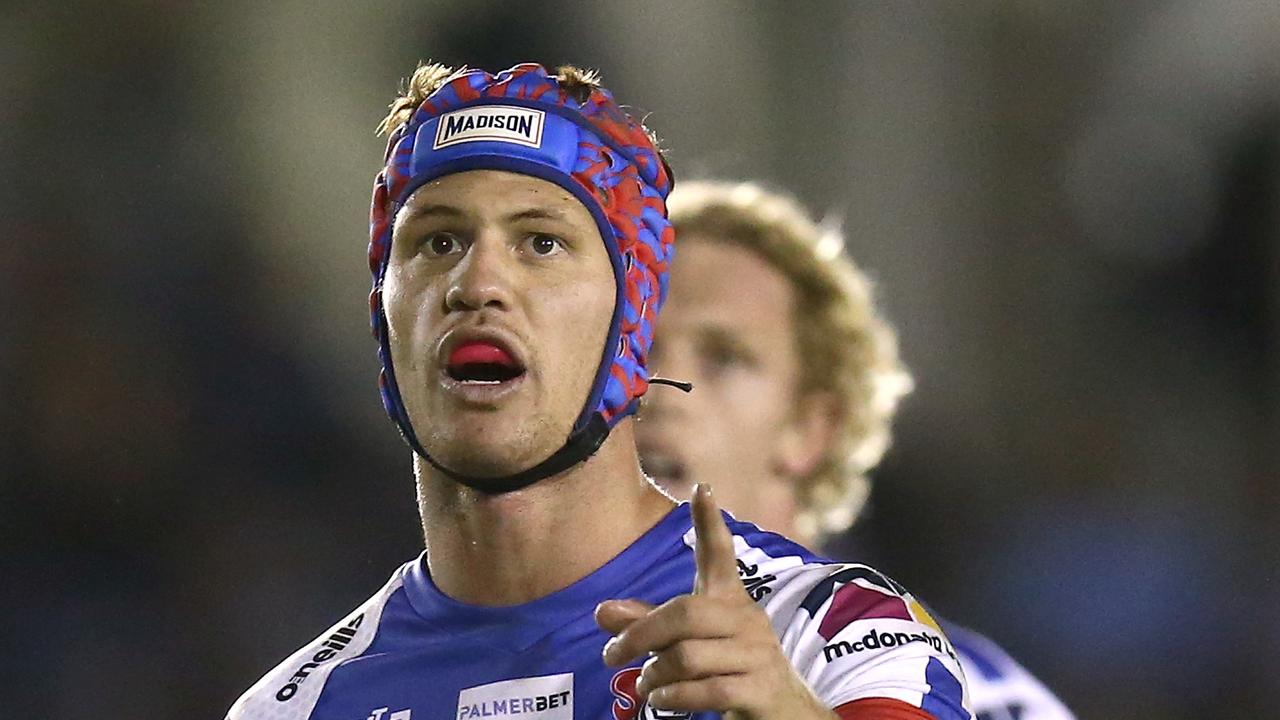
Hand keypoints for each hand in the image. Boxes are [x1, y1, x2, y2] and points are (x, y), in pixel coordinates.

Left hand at [595, 485, 834, 719]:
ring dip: (654, 675)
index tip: (700, 487)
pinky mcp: (761, 688)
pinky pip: (707, 688)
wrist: (785, 714)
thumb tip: (602, 612)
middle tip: (611, 654)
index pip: (720, 555)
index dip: (709, 523)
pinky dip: (674, 697)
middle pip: (684, 613)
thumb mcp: (689, 644)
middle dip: (639, 635)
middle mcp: (747, 619)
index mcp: (730, 601)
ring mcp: (758, 653)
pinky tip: (663, 700)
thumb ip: (649, 627)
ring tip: (645, 686)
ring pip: (688, 655)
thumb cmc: (728, 671)